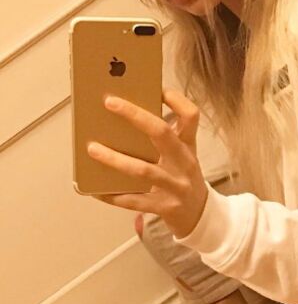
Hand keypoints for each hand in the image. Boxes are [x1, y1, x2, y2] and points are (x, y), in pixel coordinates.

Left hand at [87, 88, 208, 238]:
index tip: (158, 89)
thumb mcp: (182, 154)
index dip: (177, 100)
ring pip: (142, 169)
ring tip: (92, 148)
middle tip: (110, 102)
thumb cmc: (183, 177)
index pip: (191, 116)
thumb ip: (166, 138)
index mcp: (188, 145)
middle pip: (162, 133)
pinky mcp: (163, 206)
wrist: (199, 215)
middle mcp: (184, 162)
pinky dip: (112, 194)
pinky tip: (94, 189)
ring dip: (115, 159)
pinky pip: (133, 200)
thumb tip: (127, 119)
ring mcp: (174, 185)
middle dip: (135, 116)